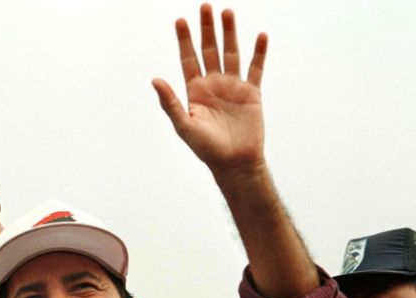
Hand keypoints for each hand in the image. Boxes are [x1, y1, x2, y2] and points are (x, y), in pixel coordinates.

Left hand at [153, 3, 267, 177]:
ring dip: (229, 33)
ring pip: (231, 53)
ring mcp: (233, 87)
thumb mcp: (184, 126)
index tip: (180, 21)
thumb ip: (170, 102)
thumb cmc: (207, 149)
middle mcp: (214, 84)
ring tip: (227, 12)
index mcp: (195, 90)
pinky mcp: (252, 93)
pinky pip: (256, 69)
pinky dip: (259, 52)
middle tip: (205, 6)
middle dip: (206, 29)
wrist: (235, 163)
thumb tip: (154, 79)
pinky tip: (261, 36)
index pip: (188, 59)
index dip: (184, 40)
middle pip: (209, 50)